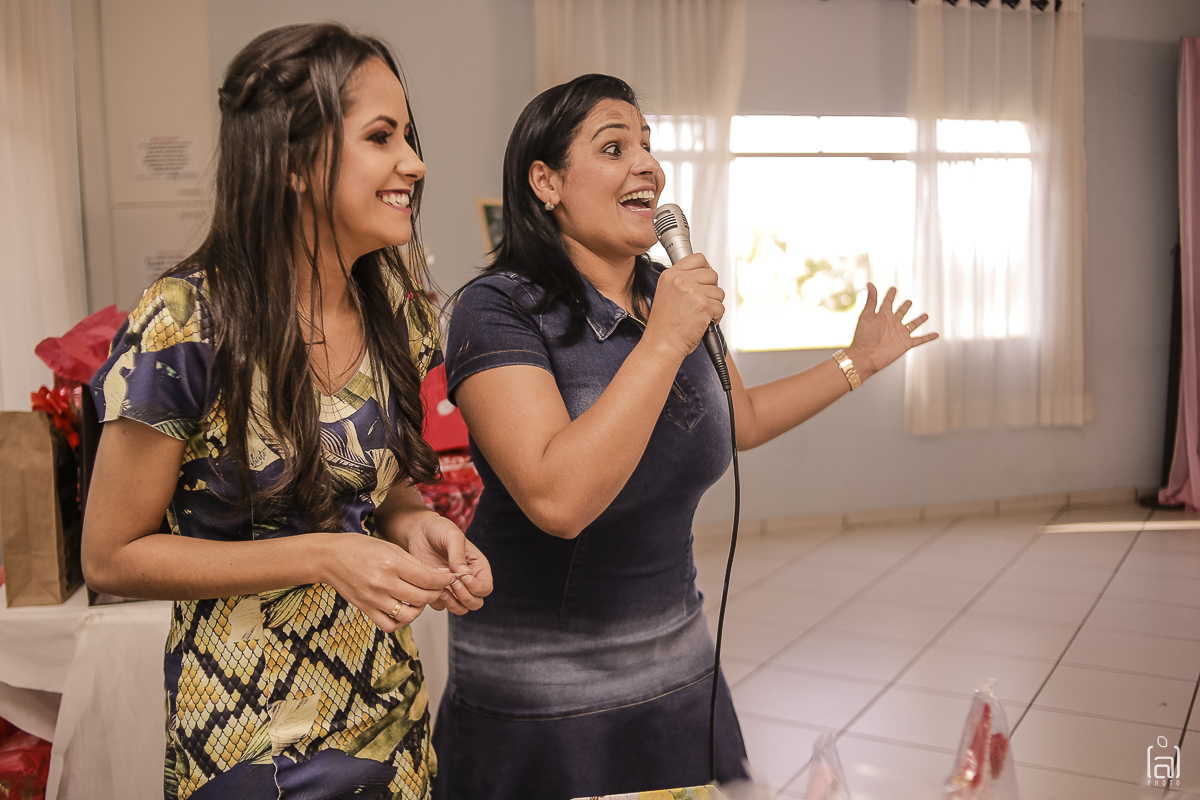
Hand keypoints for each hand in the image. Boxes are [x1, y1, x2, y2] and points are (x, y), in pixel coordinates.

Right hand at [321, 532, 455, 632]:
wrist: (330, 558)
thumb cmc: (361, 548)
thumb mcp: (390, 547)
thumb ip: (414, 563)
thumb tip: (439, 575)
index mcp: (392, 563)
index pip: (428, 579)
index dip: (444, 580)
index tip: (450, 578)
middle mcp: (383, 583)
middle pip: (422, 598)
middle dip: (436, 593)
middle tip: (438, 587)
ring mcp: (374, 599)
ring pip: (410, 615)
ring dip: (420, 609)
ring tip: (420, 599)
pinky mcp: (366, 610)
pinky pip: (390, 625)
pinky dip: (402, 621)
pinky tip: (404, 610)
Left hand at [403, 511, 493, 614]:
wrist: (418, 531)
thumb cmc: (439, 530)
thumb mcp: (452, 536)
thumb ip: (458, 555)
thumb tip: (465, 574)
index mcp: (478, 567)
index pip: (485, 587)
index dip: (476, 587)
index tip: (463, 577)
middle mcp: (468, 580)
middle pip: (476, 602)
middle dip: (465, 597)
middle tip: (453, 583)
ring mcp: (453, 587)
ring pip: (461, 608)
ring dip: (452, 603)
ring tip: (441, 589)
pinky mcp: (437, 591)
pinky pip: (441, 606)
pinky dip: (437, 602)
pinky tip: (431, 587)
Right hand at [644, 254, 724, 358]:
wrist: (662, 344)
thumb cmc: (664, 325)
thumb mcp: (666, 293)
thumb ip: (682, 281)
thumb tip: (704, 274)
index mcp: (670, 275)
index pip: (698, 258)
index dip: (705, 270)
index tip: (704, 281)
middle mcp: (680, 280)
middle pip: (712, 274)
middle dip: (710, 290)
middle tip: (700, 304)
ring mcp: (692, 292)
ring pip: (719, 292)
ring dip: (713, 305)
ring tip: (698, 315)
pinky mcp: (703, 305)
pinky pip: (721, 307)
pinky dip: (715, 317)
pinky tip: (702, 322)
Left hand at [845, 284, 937, 379]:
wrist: (866, 356)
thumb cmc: (863, 337)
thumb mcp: (866, 315)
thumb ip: (871, 300)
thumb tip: (870, 284)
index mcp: (882, 316)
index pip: (887, 302)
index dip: (890, 295)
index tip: (893, 288)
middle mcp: (892, 324)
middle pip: (901, 312)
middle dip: (905, 307)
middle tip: (909, 301)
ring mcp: (899, 333)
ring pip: (912, 325)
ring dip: (919, 320)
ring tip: (925, 315)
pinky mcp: (905, 343)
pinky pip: (920, 340)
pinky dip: (928, 337)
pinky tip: (935, 334)